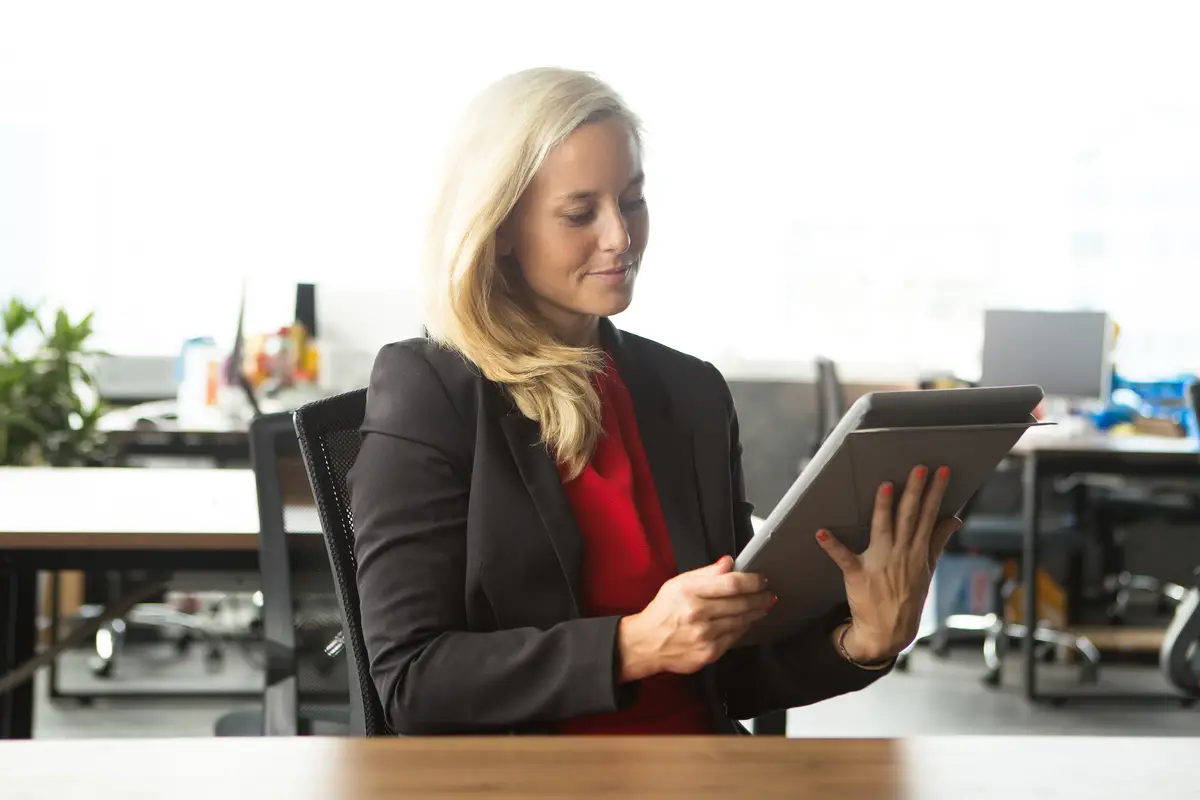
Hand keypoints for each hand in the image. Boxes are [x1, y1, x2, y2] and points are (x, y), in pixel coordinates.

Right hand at [617, 556, 772, 681]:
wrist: (646, 644)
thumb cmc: (663, 611)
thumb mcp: (678, 584)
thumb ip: (706, 573)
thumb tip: (729, 562)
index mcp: (689, 592)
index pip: (731, 583)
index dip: (752, 580)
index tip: (762, 579)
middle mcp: (697, 614)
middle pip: (740, 603)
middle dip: (759, 597)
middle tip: (769, 593)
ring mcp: (704, 636)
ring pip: (740, 621)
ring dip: (755, 613)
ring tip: (763, 606)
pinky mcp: (708, 653)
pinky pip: (734, 638)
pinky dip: (743, 628)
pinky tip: (746, 621)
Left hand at [816, 465, 961, 662]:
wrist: (889, 631)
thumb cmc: (908, 598)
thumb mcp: (927, 569)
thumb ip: (937, 541)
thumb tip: (953, 520)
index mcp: (917, 551)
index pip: (929, 516)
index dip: (935, 493)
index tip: (940, 472)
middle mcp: (900, 554)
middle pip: (909, 517)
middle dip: (915, 491)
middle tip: (918, 468)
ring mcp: (879, 563)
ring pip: (882, 529)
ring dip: (883, 508)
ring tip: (884, 486)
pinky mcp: (857, 574)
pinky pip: (843, 558)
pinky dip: (831, 545)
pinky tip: (821, 532)